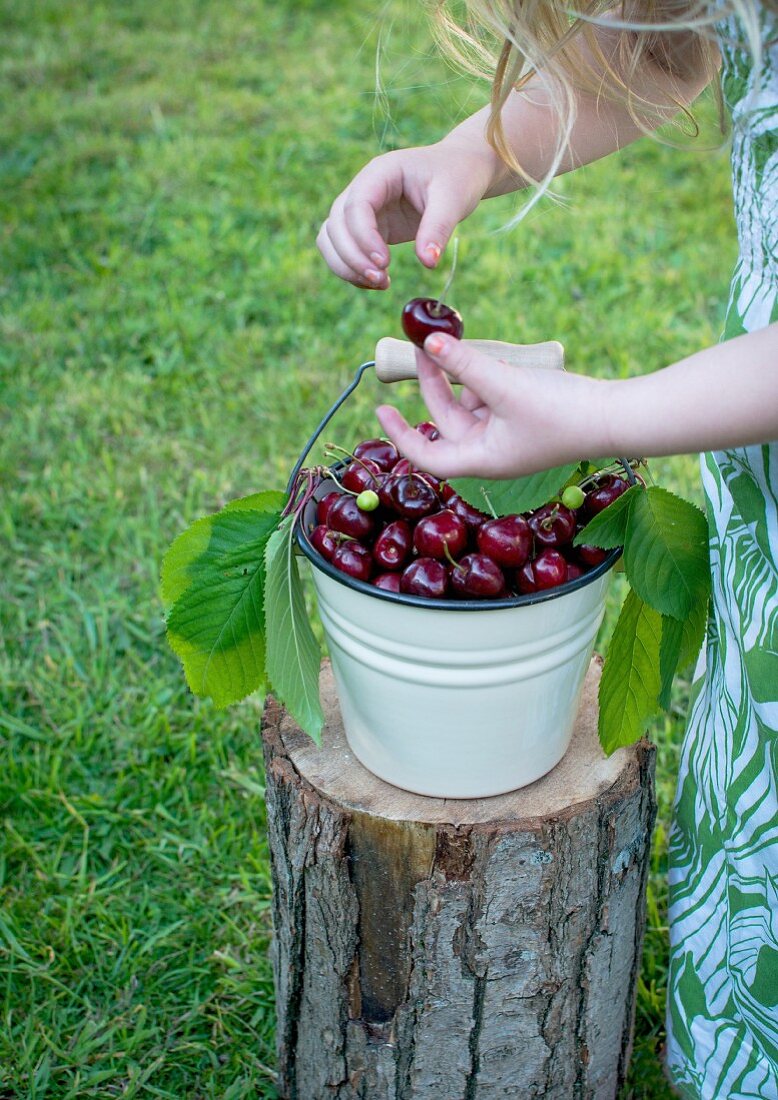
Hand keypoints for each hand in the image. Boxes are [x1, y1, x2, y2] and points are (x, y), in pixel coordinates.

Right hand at [316, 142, 496, 288]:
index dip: (364, 237)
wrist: (460, 172)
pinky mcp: (367, 228)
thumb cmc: (457, 177)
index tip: (385, 263)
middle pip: (336, 224)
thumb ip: (438, 228)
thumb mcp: (453, 199)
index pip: (356, 205)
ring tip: (380, 283)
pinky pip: (344, 251)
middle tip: (382, 280)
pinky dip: (353, 271)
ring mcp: (362, 210)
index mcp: (380, 173)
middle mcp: (363, 189)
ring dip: (347, 267)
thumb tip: (428, 263)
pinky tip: (379, 282)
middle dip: (352, 257)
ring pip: (331, 239)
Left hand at [375, 333, 610, 478]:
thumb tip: (429, 341)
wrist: (615, 416)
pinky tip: (504, 364)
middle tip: (425, 344)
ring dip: (466, 377)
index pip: (426, 457)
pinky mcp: (522, 419)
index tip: (380, 409)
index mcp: (481, 460)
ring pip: (469, 404)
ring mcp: (507, 436)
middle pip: (445, 420)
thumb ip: (465, 364)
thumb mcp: (504, 385)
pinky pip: (491, 397)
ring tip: (474, 351)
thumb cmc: (562, 412)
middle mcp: (490, 452)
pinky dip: (489, 378)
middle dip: (434, 383)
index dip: (399, 434)